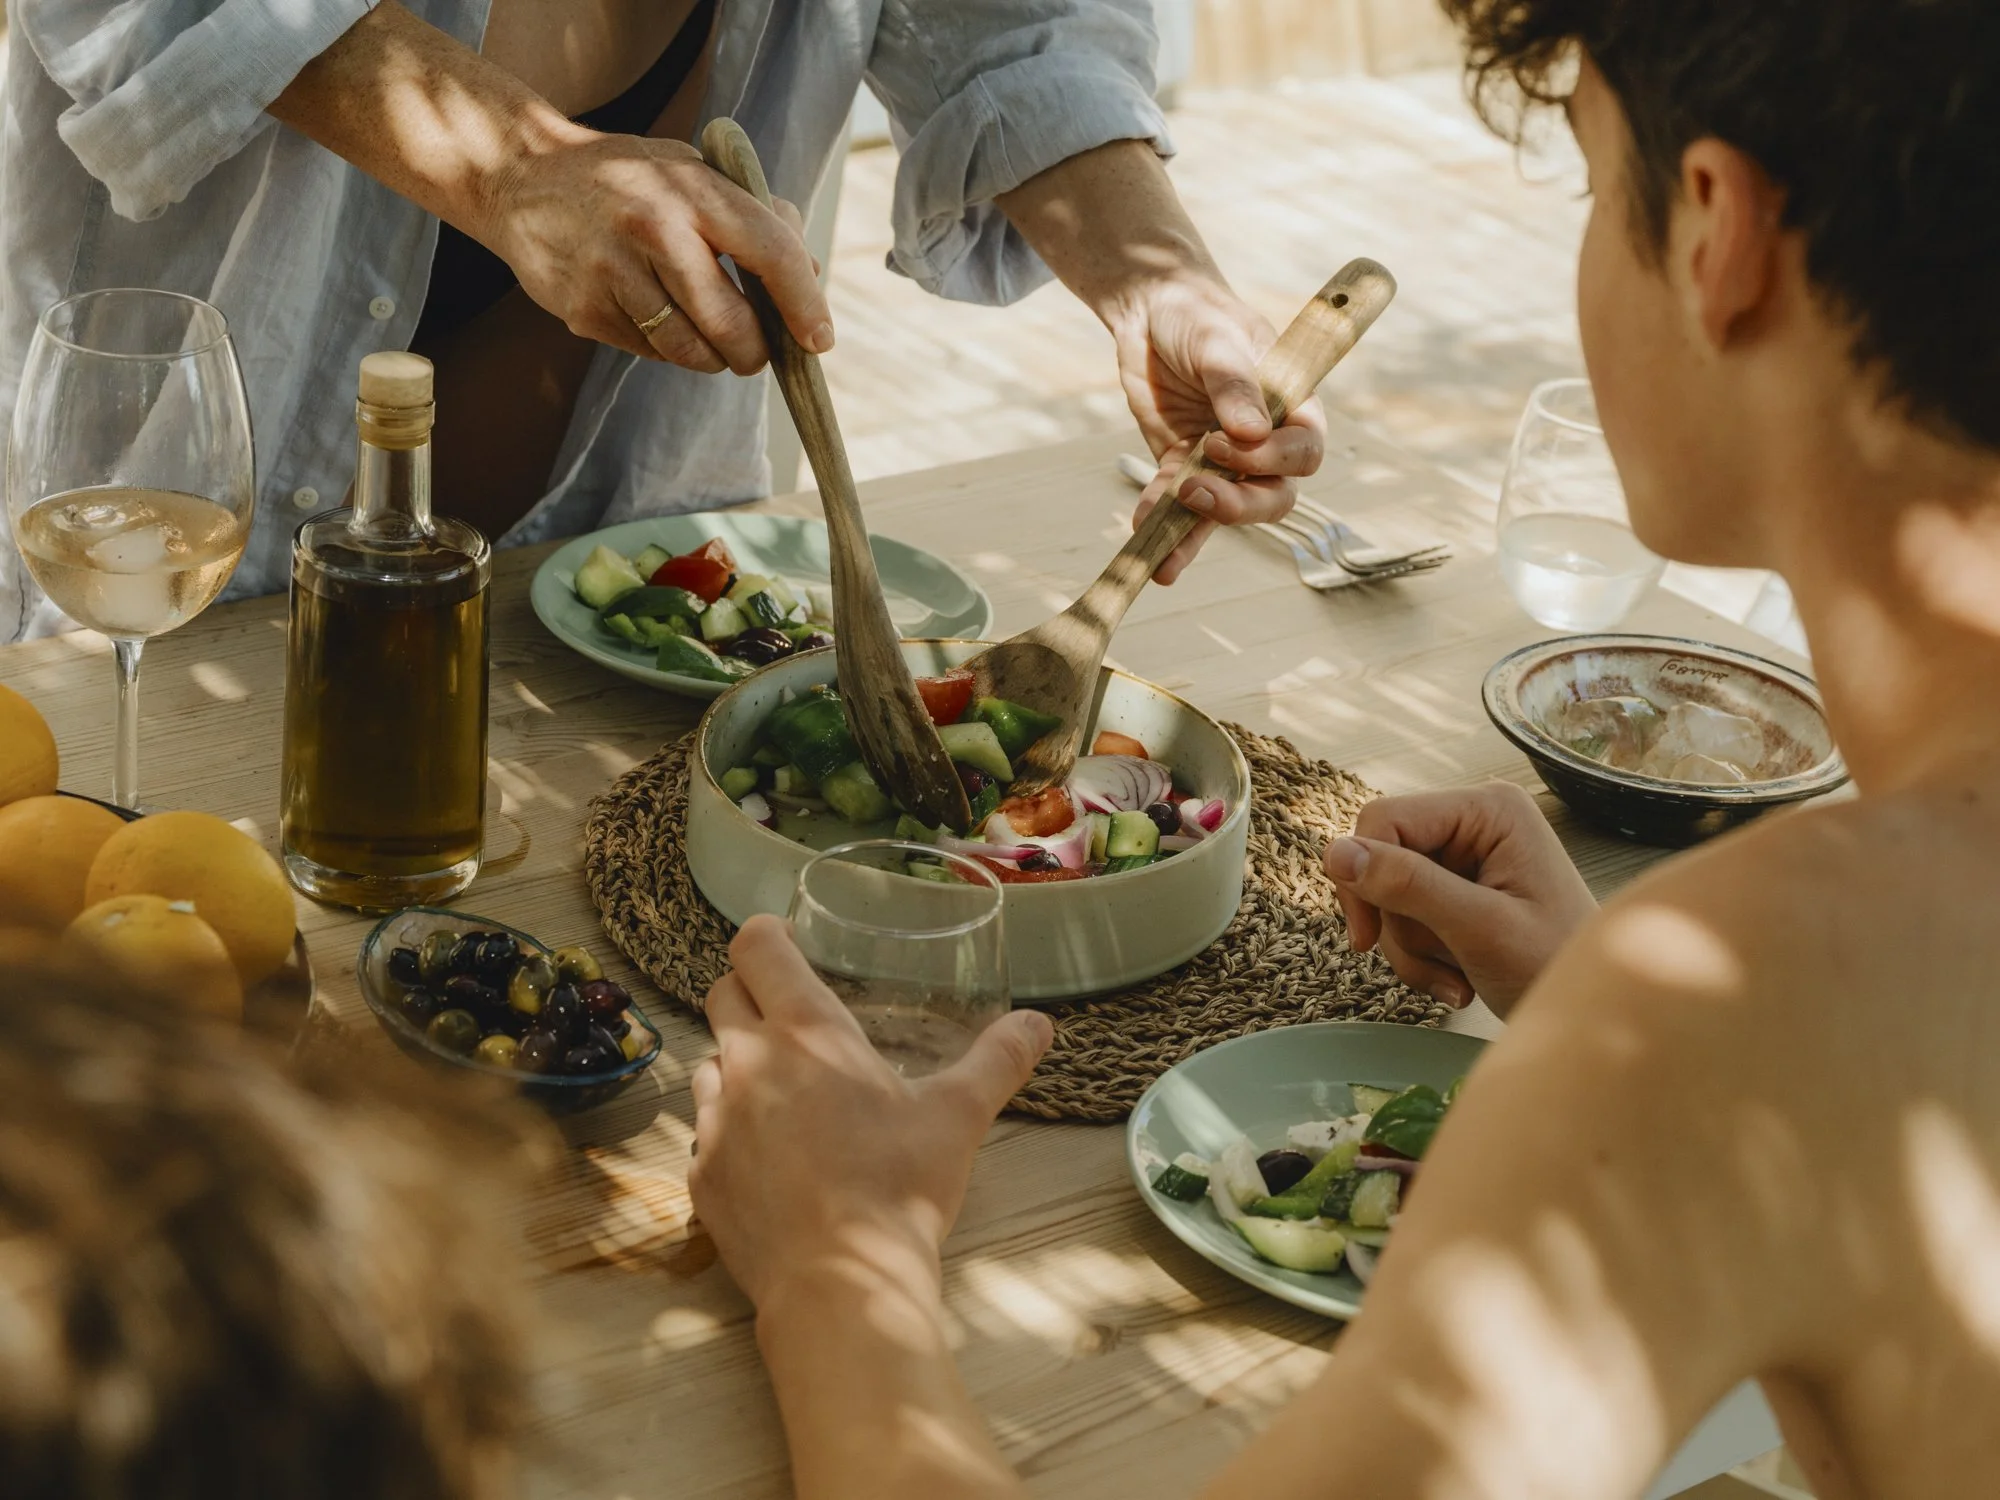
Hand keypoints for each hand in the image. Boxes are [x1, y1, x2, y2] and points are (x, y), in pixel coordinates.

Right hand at [479, 131, 830, 373]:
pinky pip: (650, 354)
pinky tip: (653, 316)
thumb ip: (752, 213)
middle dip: (755, 352)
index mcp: (690, 189)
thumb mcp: (689, 168)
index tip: (818, 340)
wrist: (518, 177)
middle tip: (756, 351)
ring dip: (713, 357)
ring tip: (707, 334)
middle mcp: (653, 229)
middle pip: (732, 324)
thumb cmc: (623, 177)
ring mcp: (614, 274)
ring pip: (691, 352)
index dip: (804, 305)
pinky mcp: (584, 311)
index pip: (770, 253)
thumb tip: (810, 272)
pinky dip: (667, 350)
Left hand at [688, 916, 1052, 1308]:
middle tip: (786, 1008)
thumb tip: (1038, 1024)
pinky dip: (730, 1128)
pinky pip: (705, 1131)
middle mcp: (748, 1064)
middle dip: (748, 991)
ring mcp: (715, 1121)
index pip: (757, 949)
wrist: (842, 1285)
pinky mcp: (701, 1176)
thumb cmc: (899, 1188)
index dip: (765, 935)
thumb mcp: (958, 1117)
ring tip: (781, 1085)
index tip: (783, 939)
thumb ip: (996, 1061)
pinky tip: (767, 1154)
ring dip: (737, 1060)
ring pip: (709, 1062)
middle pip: (721, 995)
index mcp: (807, 1033)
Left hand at [1114, 276, 1326, 582]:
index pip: (1303, 452)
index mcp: (1292, 406)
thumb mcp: (1216, 339)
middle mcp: (1264, 442)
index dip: (1271, 460)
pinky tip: (1139, 534)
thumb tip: (1253, 433)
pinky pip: (1176, 506)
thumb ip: (1234, 384)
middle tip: (1194, 492)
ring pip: (1223, 511)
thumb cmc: (1198, 314)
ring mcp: (1222, 460)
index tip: (1222, 441)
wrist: (1150, 311)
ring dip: (1194, 534)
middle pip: (1271, 497)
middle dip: (1237, 505)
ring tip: (1161, 559)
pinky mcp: (1181, 467)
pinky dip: (1159, 522)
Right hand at [1322, 783, 1596, 1016]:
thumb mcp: (1480, 929)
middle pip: (1382, 859)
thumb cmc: (1558, 968)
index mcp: (1489, 809)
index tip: (1363, 939)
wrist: (1595, 1015)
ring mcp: (1468, 854)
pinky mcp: (1460, 886)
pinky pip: (1406, 913)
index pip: (1384, 820)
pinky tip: (1457, 977)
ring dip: (1411, 947)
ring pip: (1388, 893)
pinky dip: (1420, 954)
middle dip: (1398, 923)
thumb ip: (1409, 886)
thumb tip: (1334, 853)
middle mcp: (1476, 820)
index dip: (1361, 876)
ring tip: (1456, 979)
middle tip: (1435, 967)